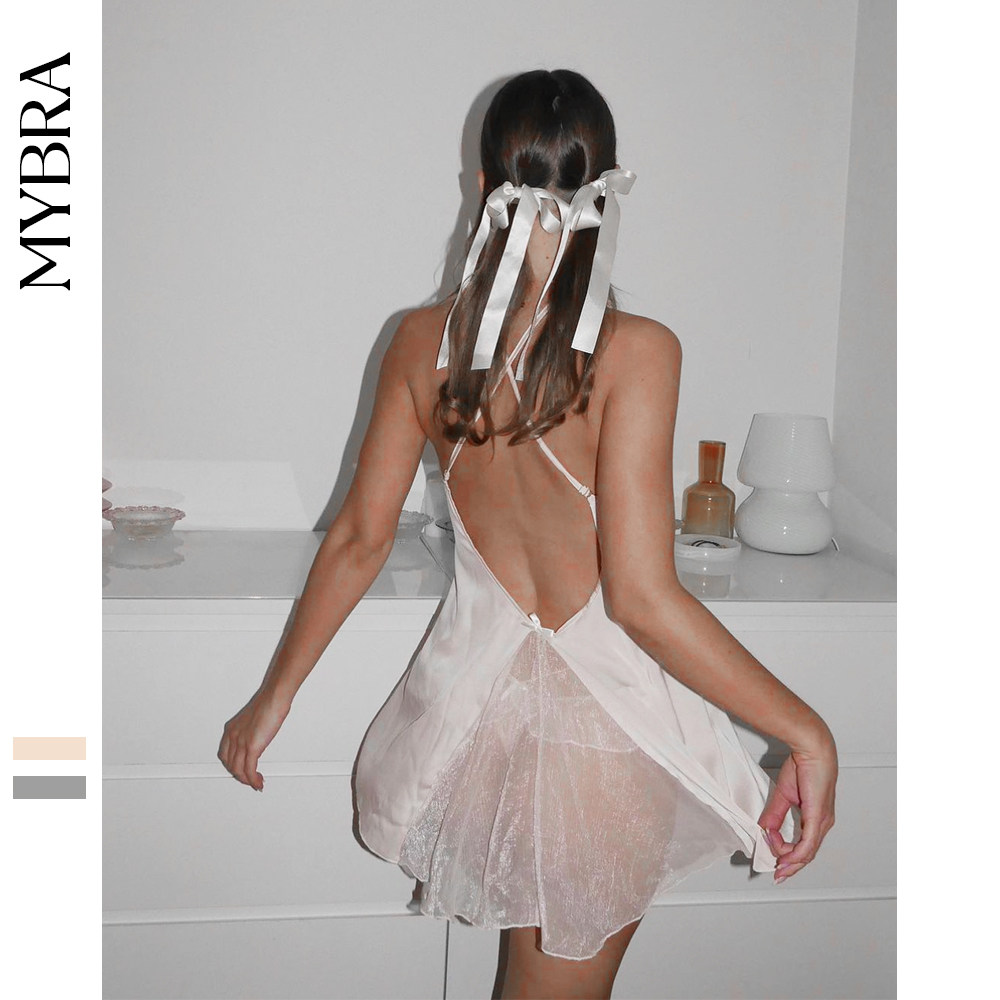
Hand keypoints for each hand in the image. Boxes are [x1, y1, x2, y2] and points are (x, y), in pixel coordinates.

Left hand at [217, 688, 289, 790]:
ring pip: (238, 770)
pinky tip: (258, 782)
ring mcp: (241, 742)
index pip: (225, 755)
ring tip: (256, 782)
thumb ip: (252, 731)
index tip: (241, 770)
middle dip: (239, 775)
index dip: (232, 766)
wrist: (273, 697)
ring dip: (247, 780)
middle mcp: (233, 737)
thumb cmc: (268, 703)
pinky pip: (249, 770)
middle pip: (230, 764)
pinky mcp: (252, 747)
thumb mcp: (254, 719)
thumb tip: (258, 739)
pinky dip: (253, 780)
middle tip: (249, 779)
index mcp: (231, 730)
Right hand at [758, 737, 837, 882]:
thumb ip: (774, 815)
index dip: (786, 852)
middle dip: (790, 866)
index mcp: (816, 818)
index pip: (803, 845)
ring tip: (775, 858)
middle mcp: (822, 824)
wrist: (812, 750)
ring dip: (789, 860)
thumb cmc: (803, 766)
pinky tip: (784, 855)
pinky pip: (808, 844)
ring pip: (807, 853)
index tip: (769, 846)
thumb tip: (764, 830)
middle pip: (807, 855)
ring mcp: (822, 822)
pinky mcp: (817, 818)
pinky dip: (795, 853)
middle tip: (777, 873)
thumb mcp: (783, 795)